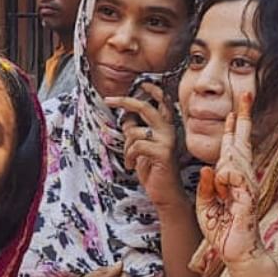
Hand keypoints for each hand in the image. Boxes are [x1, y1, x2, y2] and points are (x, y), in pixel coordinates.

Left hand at [107, 83, 185, 209]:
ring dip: (125, 147)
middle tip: (108, 100)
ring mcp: (167, 141)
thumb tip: (127, 118)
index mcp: (167, 127)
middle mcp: (169, 130)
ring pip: (134, 131)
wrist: (165, 193)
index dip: (154, 91)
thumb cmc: (153, 169)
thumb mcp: (142, 147)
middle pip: (145, 107)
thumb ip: (137, 131)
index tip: (143, 83)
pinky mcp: (163, 153)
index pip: (163, 103)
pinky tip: (132, 166)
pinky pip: (136, 146)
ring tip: (130, 159)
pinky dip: (129, 156)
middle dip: (125, 101)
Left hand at [195, 93, 267, 276]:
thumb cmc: (222, 230)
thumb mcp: (207, 205)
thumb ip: (207, 187)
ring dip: (225, 163)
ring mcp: (248, 185)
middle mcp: (243, 177)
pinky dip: (223, 180)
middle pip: (242, 142)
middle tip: (246, 94)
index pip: (233, 147)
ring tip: (221, 188)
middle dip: (243, 118)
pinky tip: (222, 190)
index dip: (233, 128)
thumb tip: (209, 169)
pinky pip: (232, 176)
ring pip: (234, 158)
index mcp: (233, 178)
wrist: (236, 253)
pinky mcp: (248, 195)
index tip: (235, 109)